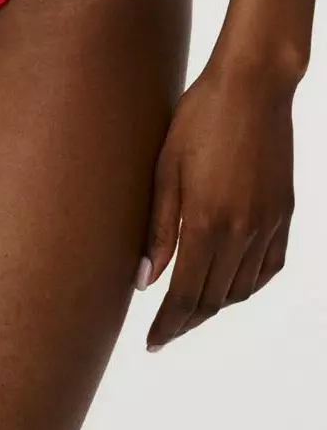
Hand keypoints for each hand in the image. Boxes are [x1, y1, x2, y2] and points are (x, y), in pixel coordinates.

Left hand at [135, 59, 295, 350]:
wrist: (251, 88)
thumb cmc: (198, 119)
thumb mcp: (165, 170)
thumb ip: (157, 230)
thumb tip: (145, 282)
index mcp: (207, 222)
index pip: (186, 294)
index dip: (168, 323)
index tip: (153, 341)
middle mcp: (242, 232)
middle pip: (213, 298)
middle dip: (187, 320)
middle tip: (165, 330)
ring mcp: (268, 224)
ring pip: (242, 288)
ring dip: (215, 304)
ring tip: (189, 306)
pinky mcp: (284, 213)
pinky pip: (268, 267)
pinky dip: (247, 284)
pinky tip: (229, 282)